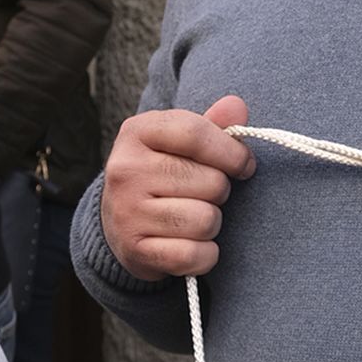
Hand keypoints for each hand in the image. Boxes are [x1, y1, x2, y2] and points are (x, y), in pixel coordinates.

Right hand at [100, 94, 254, 281]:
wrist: (117, 223)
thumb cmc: (160, 174)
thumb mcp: (177, 141)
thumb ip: (211, 124)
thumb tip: (237, 106)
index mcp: (137, 132)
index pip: (197, 134)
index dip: (232, 152)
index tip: (244, 165)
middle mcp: (126, 170)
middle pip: (211, 182)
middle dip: (220, 191)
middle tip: (203, 194)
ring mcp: (127, 212)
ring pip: (207, 220)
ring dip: (212, 223)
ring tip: (193, 217)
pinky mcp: (136, 251)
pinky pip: (195, 255)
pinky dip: (205, 255)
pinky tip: (191, 245)